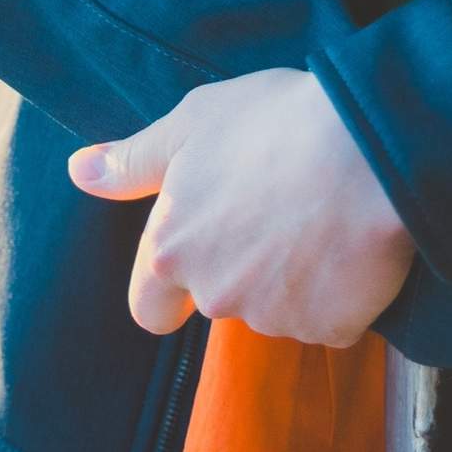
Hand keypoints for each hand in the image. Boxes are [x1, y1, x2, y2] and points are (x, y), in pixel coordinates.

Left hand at [67, 68, 413, 345]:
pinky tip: (351, 243)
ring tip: (319, 216)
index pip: (148, 307)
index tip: (199, 253)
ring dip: (291, 277)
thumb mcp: (192, 123)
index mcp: (171, 251)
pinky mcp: (333, 328)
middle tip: (276, 209)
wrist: (373, 148)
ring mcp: (277, 318)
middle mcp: (216, 295)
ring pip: (276, 309)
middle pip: (219, 300)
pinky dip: (339, 290)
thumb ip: (133, 160)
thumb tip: (79, 172)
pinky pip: (331, 317)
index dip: (168, 288)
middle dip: (240, 269)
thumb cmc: (276, 124)